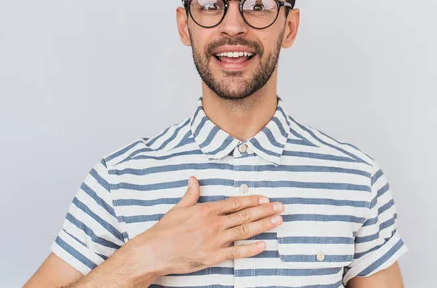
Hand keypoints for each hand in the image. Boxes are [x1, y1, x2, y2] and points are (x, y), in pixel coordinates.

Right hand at [131, 176, 283, 275]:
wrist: (155, 251)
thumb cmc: (165, 230)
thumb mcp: (178, 208)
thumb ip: (191, 194)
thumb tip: (194, 179)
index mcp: (207, 210)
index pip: (235, 202)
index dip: (252, 199)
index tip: (265, 198)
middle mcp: (214, 224)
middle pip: (245, 214)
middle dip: (265, 210)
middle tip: (280, 207)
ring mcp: (215, 240)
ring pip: (245, 230)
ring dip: (263, 225)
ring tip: (278, 220)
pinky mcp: (213, 256)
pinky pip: (236, 252)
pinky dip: (251, 249)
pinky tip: (264, 245)